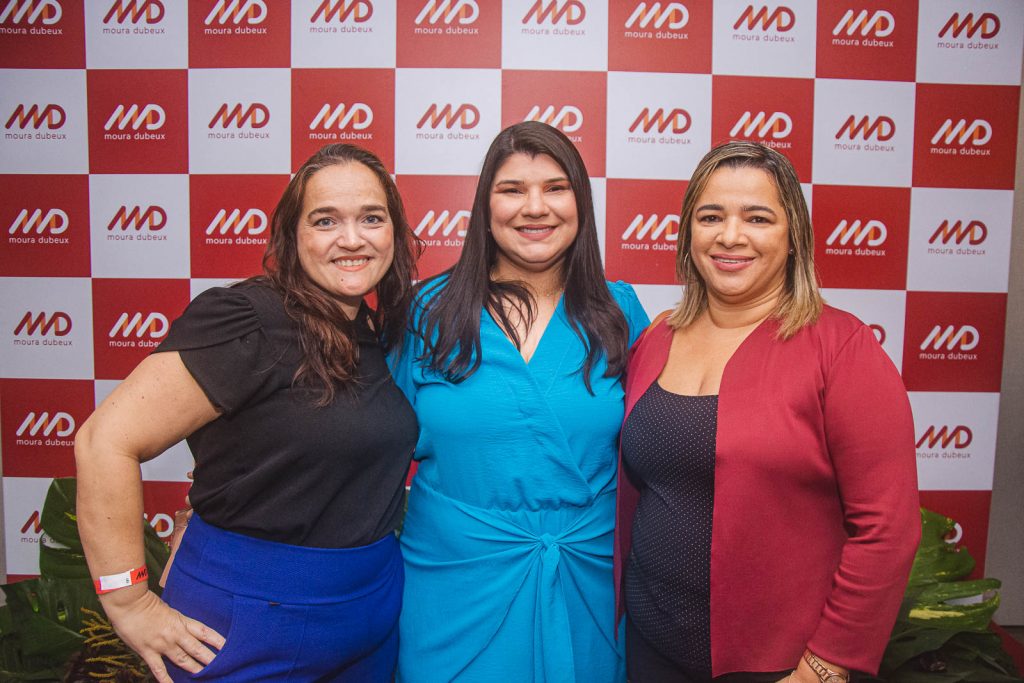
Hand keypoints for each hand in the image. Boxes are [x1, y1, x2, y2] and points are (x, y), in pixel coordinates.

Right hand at [103, 588, 224, 682]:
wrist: (128, 603)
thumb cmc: (147, 603)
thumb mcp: (168, 609)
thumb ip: (176, 621)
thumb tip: (185, 629)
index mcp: (181, 621)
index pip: (203, 631)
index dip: (216, 639)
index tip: (228, 646)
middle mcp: (174, 634)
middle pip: (196, 648)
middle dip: (209, 658)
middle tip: (222, 666)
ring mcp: (161, 644)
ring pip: (182, 659)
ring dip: (194, 668)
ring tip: (205, 675)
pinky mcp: (147, 652)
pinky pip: (158, 669)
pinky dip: (165, 680)